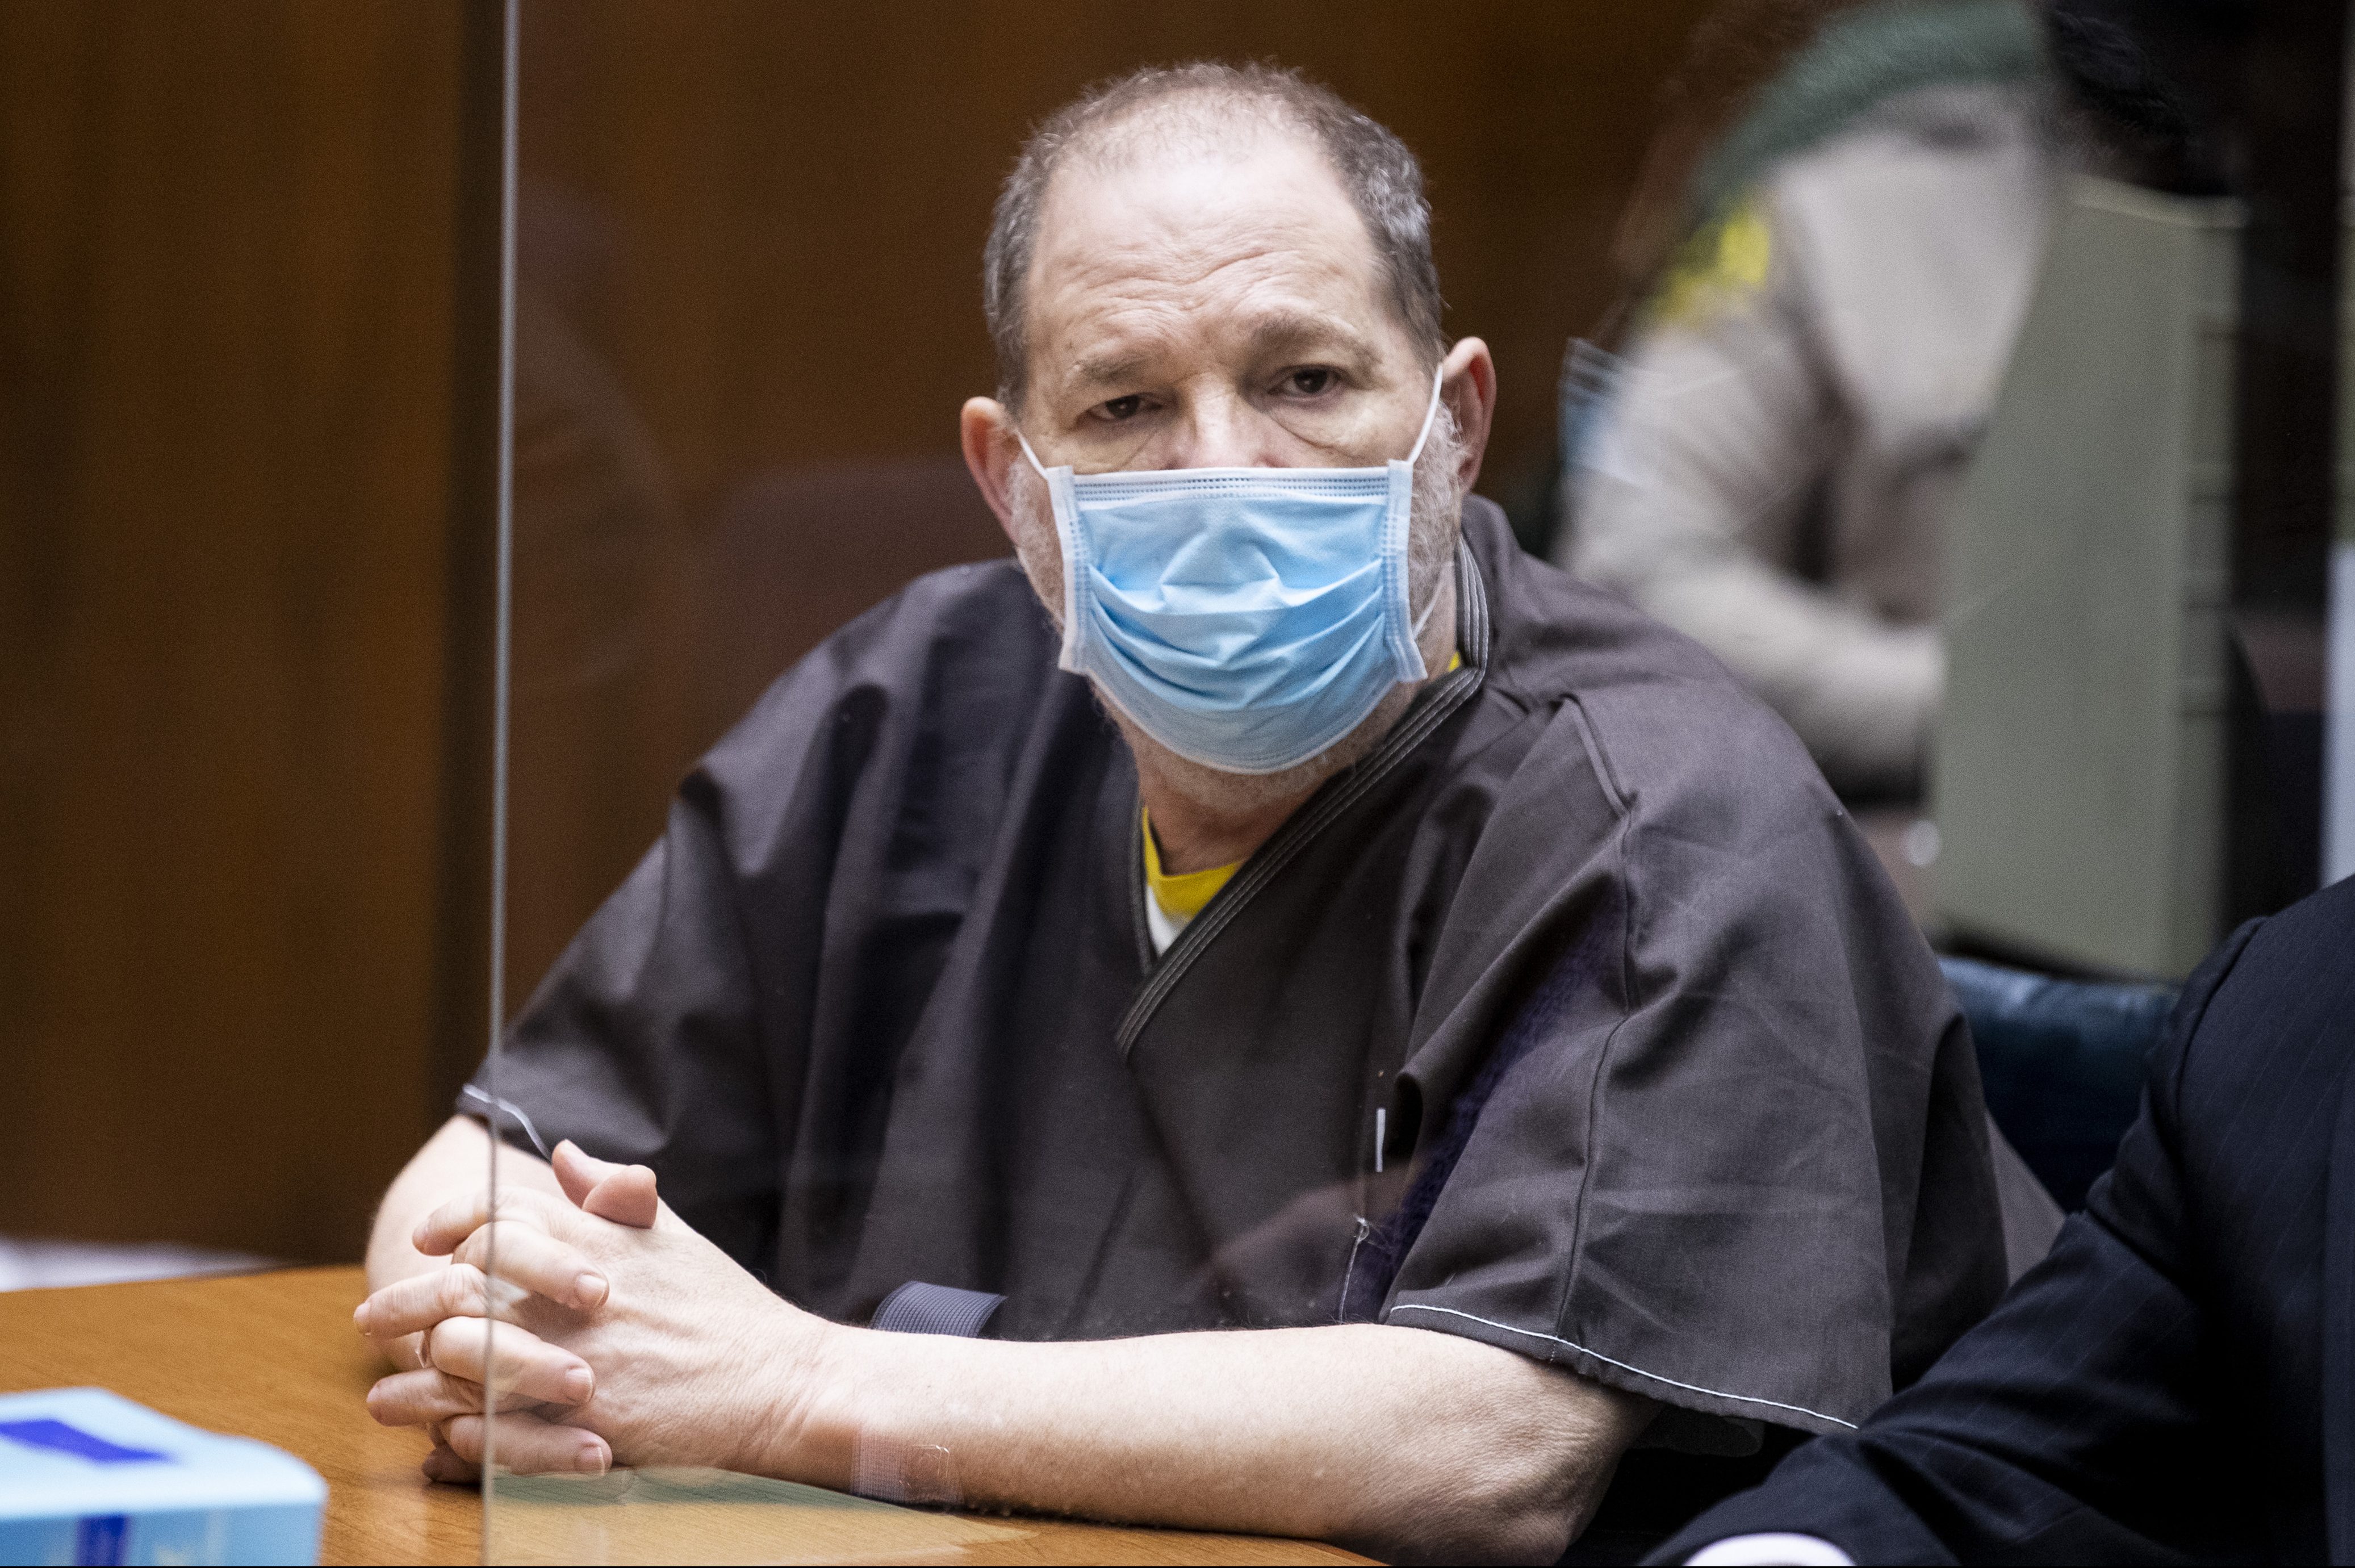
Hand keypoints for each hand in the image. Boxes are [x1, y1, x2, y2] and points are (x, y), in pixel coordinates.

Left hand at [358, 1142, 827, 1480]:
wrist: (777, 1384)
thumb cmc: (725, 1310)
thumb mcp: (672, 1235)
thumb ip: (613, 1192)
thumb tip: (563, 1155)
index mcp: (596, 1244)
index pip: (498, 1213)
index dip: (451, 1220)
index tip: (426, 1239)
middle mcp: (575, 1299)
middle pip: (460, 1289)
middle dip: (405, 1305)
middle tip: (373, 1319)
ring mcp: (576, 1363)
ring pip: (464, 1364)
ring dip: (413, 1382)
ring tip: (382, 1394)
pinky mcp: (582, 1426)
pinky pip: (496, 1430)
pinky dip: (458, 1433)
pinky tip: (438, 1437)